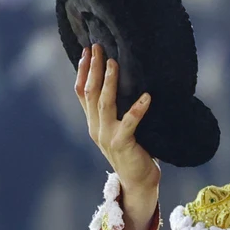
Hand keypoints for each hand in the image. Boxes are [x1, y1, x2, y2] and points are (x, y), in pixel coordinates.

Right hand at [75, 44, 159, 229]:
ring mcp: (107, 136)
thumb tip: (126, 85)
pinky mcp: (123, 143)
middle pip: (90, 93)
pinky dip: (138, 108)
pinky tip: (147, 96)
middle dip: (92, 69)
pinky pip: (130, 122)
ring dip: (108, 82)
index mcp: (94, 123)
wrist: (138, 182)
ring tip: (113, 63)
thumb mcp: (120, 129)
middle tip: (96, 47)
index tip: (86, 52)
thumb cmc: (135, 153)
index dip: (82, 72)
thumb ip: (117, 112)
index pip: (82, 93)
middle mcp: (96, 128)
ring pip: (104, 103)